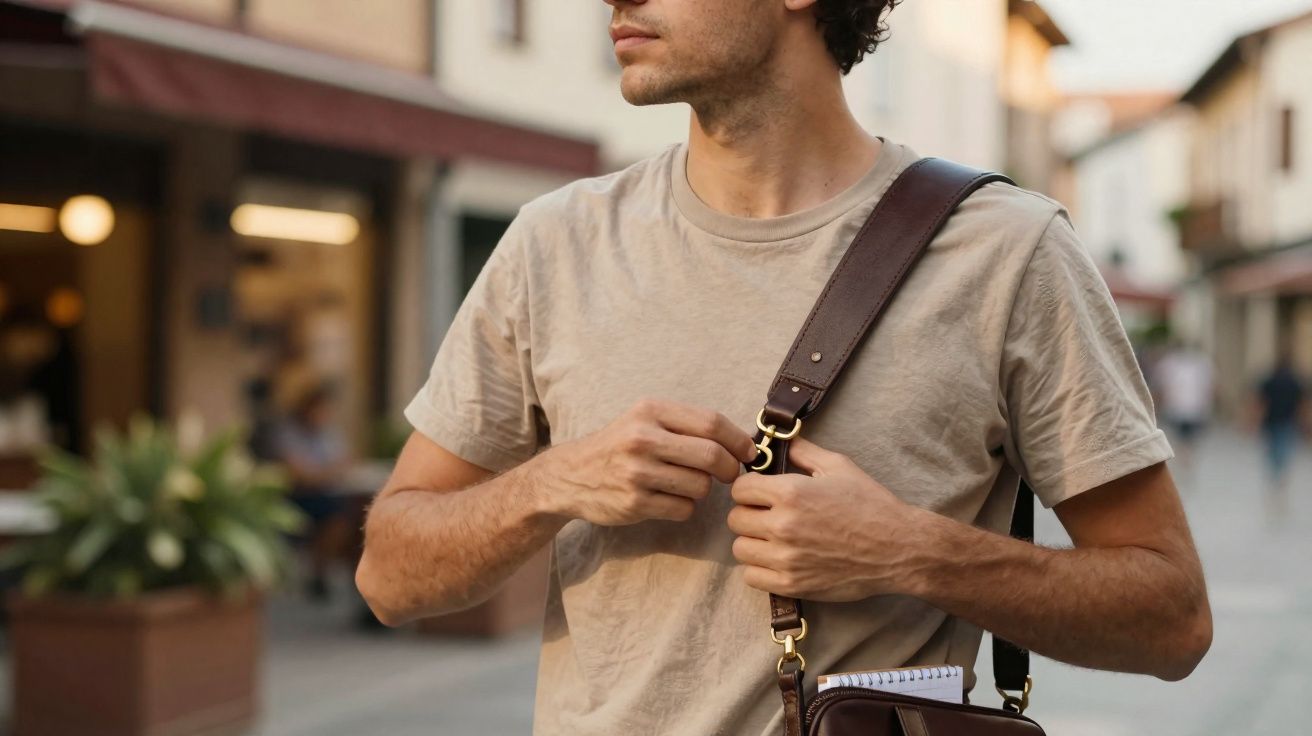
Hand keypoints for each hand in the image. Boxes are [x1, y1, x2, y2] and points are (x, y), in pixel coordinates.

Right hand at [532, 399, 757, 525]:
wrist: (570, 475)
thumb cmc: (618, 446)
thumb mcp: (644, 421)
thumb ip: (685, 426)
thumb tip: (740, 443)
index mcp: (650, 411)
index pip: (710, 422)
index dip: (738, 439)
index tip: (748, 452)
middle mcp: (643, 439)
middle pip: (711, 455)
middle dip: (729, 468)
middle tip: (729, 474)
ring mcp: (637, 472)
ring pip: (700, 486)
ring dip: (703, 489)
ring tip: (687, 484)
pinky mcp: (635, 502)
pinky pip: (684, 509)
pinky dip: (685, 507)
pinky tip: (669, 499)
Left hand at [727, 437, 927, 601]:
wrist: (899, 548)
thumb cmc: (871, 505)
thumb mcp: (839, 466)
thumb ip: (803, 451)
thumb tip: (780, 440)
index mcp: (791, 492)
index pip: (740, 489)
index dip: (749, 489)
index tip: (760, 494)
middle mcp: (783, 525)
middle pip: (736, 519)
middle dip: (749, 514)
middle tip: (767, 516)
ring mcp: (786, 558)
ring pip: (740, 548)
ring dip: (752, 542)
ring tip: (772, 539)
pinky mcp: (792, 584)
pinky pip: (751, 576)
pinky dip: (759, 569)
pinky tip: (777, 560)